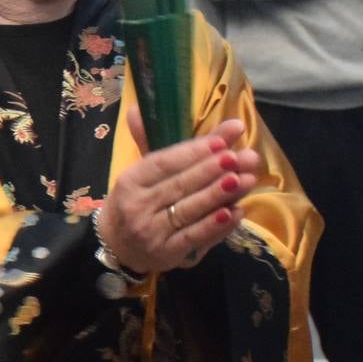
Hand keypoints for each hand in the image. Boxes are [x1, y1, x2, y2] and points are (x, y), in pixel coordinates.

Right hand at [99, 116, 261, 278]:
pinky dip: (218, 225)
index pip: (163, 162)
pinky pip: (196, 237)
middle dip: (212, 170)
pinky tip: (237, 212)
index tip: (222, 140)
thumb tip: (138, 107)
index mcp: (129, 180)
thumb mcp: (137, 173)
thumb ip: (147, 142)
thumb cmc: (134, 201)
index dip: (193, 151)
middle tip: (240, 156)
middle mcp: (137, 206)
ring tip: (246, 179)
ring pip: (190, 210)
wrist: (117, 246)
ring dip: (220, 195)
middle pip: (179, 185)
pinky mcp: (167, 253)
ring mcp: (152, 232)